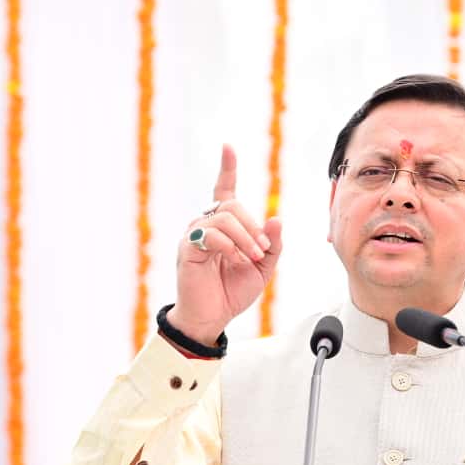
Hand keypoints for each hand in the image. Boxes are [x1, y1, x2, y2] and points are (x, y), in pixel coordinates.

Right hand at [167, 144, 282, 344]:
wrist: (213, 316)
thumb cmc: (233, 292)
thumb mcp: (263, 268)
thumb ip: (272, 244)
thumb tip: (276, 218)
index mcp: (225, 227)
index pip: (224, 191)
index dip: (226, 169)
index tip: (228, 147)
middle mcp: (207, 225)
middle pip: (233, 205)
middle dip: (253, 227)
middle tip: (262, 250)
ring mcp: (195, 235)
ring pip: (224, 218)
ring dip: (245, 237)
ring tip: (251, 258)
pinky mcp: (188, 248)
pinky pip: (210, 234)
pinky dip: (229, 246)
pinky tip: (235, 260)